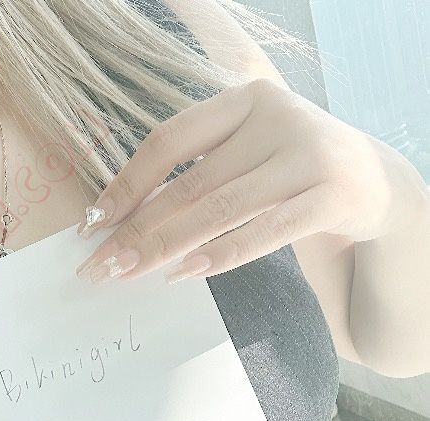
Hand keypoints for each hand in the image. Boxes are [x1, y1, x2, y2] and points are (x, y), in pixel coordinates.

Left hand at [74, 77, 424, 283]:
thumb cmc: (288, 173)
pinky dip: (222, 255)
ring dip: (168, 245)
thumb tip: (123, 224)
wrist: (373, 183)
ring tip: (130, 273)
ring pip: (222, 208)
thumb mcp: (245, 158)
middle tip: (102, 266)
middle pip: (191, 182)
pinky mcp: (333, 195)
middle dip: (139, 229)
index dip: (127, 184)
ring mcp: (308, 154)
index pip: (170, 140)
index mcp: (244, 100)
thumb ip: (196, 178)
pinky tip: (186, 273)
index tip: (94, 224)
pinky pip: (266, 232)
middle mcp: (276, 117)